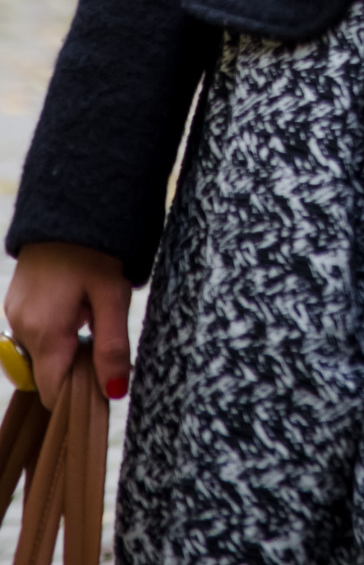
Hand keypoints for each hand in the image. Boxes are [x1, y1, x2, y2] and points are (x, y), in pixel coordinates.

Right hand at [4, 241, 131, 409]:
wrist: (71, 202)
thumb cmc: (96, 248)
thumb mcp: (113, 296)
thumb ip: (112, 347)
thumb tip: (114, 393)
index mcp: (44, 332)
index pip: (52, 392)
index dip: (78, 396)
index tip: (103, 387)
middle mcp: (21, 328)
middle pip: (46, 374)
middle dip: (74, 370)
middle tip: (102, 342)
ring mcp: (14, 313)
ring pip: (40, 352)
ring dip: (65, 347)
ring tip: (89, 315)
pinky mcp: (16, 300)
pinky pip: (34, 331)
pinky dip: (54, 330)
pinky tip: (75, 305)